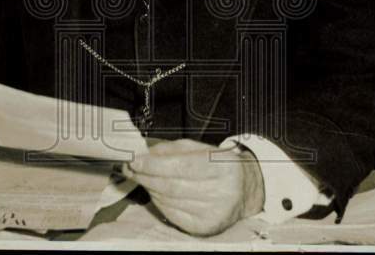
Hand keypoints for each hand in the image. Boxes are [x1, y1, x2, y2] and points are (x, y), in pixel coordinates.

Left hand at [122, 138, 264, 235]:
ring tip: (143, 176)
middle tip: (131, 168)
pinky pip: (172, 214)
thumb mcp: (201, 148)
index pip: (182, 166)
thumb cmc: (218, 165)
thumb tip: (143, 155)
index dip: (155, 164)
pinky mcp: (204, 227)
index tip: (135, 160)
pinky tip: (156, 191)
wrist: (244, 190)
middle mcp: (223, 192)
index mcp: (224, 167)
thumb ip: (172, 149)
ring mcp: (214, 213)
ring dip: (151, 188)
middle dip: (147, 176)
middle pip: (173, 185)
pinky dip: (159, 202)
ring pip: (169, 200)